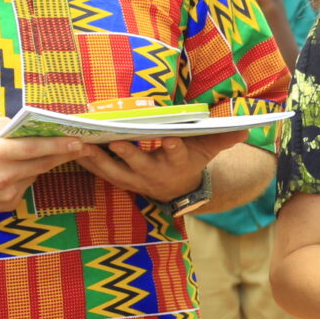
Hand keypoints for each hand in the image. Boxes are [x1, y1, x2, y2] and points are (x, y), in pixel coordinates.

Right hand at [0, 117, 87, 218]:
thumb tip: (22, 122)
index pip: (33, 148)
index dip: (58, 144)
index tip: (78, 140)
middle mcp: (2, 176)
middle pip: (42, 163)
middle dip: (63, 153)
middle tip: (82, 145)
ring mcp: (6, 193)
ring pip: (34, 174)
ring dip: (40, 163)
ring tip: (38, 153)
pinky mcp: (7, 205)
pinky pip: (25, 186)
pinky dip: (24, 176)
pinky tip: (10, 171)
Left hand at [72, 129, 246, 201]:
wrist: (178, 190)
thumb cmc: (192, 162)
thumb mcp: (209, 150)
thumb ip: (223, 138)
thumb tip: (247, 128)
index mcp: (179, 164)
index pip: (178, 155)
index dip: (174, 147)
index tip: (170, 137)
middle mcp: (155, 174)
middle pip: (140, 165)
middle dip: (128, 154)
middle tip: (115, 140)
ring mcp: (136, 180)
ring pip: (115, 171)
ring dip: (98, 159)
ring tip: (82, 144)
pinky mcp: (120, 180)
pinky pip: (101, 172)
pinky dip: (87, 162)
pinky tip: (72, 149)